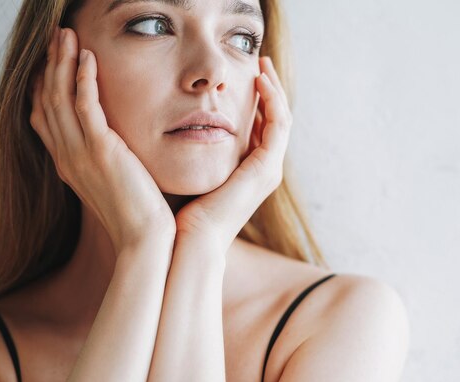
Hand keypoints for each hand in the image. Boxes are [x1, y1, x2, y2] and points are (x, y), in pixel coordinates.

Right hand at [30, 26, 174, 253]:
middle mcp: (67, 157)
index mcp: (68, 164)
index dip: (44, 86)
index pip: (44, 117)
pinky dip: (85, 80)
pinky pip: (86, 107)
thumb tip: (111, 148)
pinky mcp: (102, 152)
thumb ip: (104, 161)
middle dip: (51, 65)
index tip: (52, 63)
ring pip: (61, 98)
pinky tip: (89, 58)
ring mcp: (81, 154)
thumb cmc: (135, 214)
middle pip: (47, 101)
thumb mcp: (112, 183)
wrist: (142, 239)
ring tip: (67, 36)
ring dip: (63, 63)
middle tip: (57, 38)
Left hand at [174, 56, 292, 251]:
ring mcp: (269, 170)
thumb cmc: (183, 211)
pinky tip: (259, 81)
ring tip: (262, 65)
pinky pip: (278, 124)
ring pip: (282, 119)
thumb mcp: (191, 171)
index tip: (246, 76)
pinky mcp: (266, 168)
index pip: (262, 128)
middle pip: (276, 120)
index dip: (258, 100)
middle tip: (261, 63)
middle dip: (271, 90)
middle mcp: (265, 170)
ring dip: (275, 89)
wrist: (189, 240)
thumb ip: (194, 151)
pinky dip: (273, 100)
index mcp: (249, 171)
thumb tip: (177, 129)